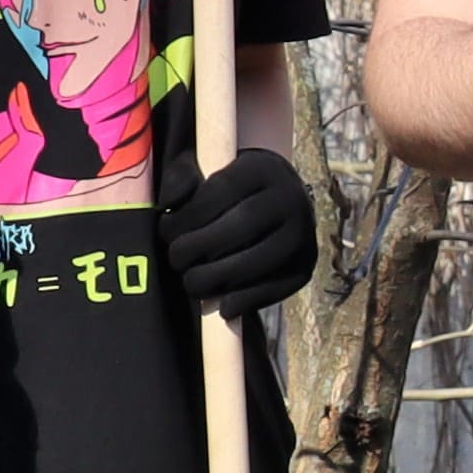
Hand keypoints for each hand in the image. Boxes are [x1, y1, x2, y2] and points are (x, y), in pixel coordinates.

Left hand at [161, 145, 320, 315]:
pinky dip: (242, 301)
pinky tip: (222, 304)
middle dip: (198, 249)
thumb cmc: (227, 190)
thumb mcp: (202, 171)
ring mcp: (304, 235)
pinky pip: (273, 290)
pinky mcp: (306, 266)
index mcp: (263, 168)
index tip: (166, 230)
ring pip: (257, 263)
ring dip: (215, 280)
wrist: (277, 205)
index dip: (187, 216)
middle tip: (176, 259)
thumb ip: (180, 179)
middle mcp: (291, 198)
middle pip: (241, 227)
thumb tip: (171, 203)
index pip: (221, 191)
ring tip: (193, 282)